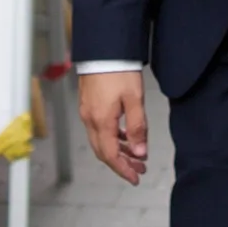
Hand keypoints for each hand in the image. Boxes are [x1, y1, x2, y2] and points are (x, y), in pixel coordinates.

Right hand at [78, 70, 148, 185]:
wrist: (104, 48)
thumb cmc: (118, 69)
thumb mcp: (134, 99)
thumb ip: (137, 127)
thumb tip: (139, 152)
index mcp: (101, 121)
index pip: (110, 155)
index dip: (123, 170)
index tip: (135, 178)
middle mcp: (90, 119)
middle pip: (103, 151)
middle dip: (121, 163)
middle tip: (139, 169)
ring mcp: (87, 111)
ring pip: (101, 140)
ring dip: (118, 150)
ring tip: (136, 154)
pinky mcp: (88, 104)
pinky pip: (99, 129)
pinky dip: (112, 137)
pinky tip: (124, 135)